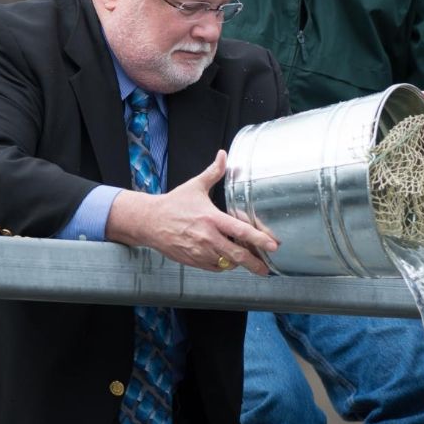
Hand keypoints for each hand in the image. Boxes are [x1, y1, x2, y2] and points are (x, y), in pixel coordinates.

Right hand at [105, 150, 277, 275]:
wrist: (149, 221)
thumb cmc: (173, 204)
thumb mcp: (195, 186)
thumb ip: (213, 172)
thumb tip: (223, 155)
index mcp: (211, 218)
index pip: (241, 231)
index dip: (259, 239)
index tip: (273, 245)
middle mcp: (207, 237)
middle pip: (237, 256)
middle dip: (254, 264)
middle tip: (266, 268)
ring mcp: (199, 252)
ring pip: (225, 263)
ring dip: (236, 262)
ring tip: (245, 259)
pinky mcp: (192, 261)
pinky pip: (213, 267)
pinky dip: (222, 265)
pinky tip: (225, 258)